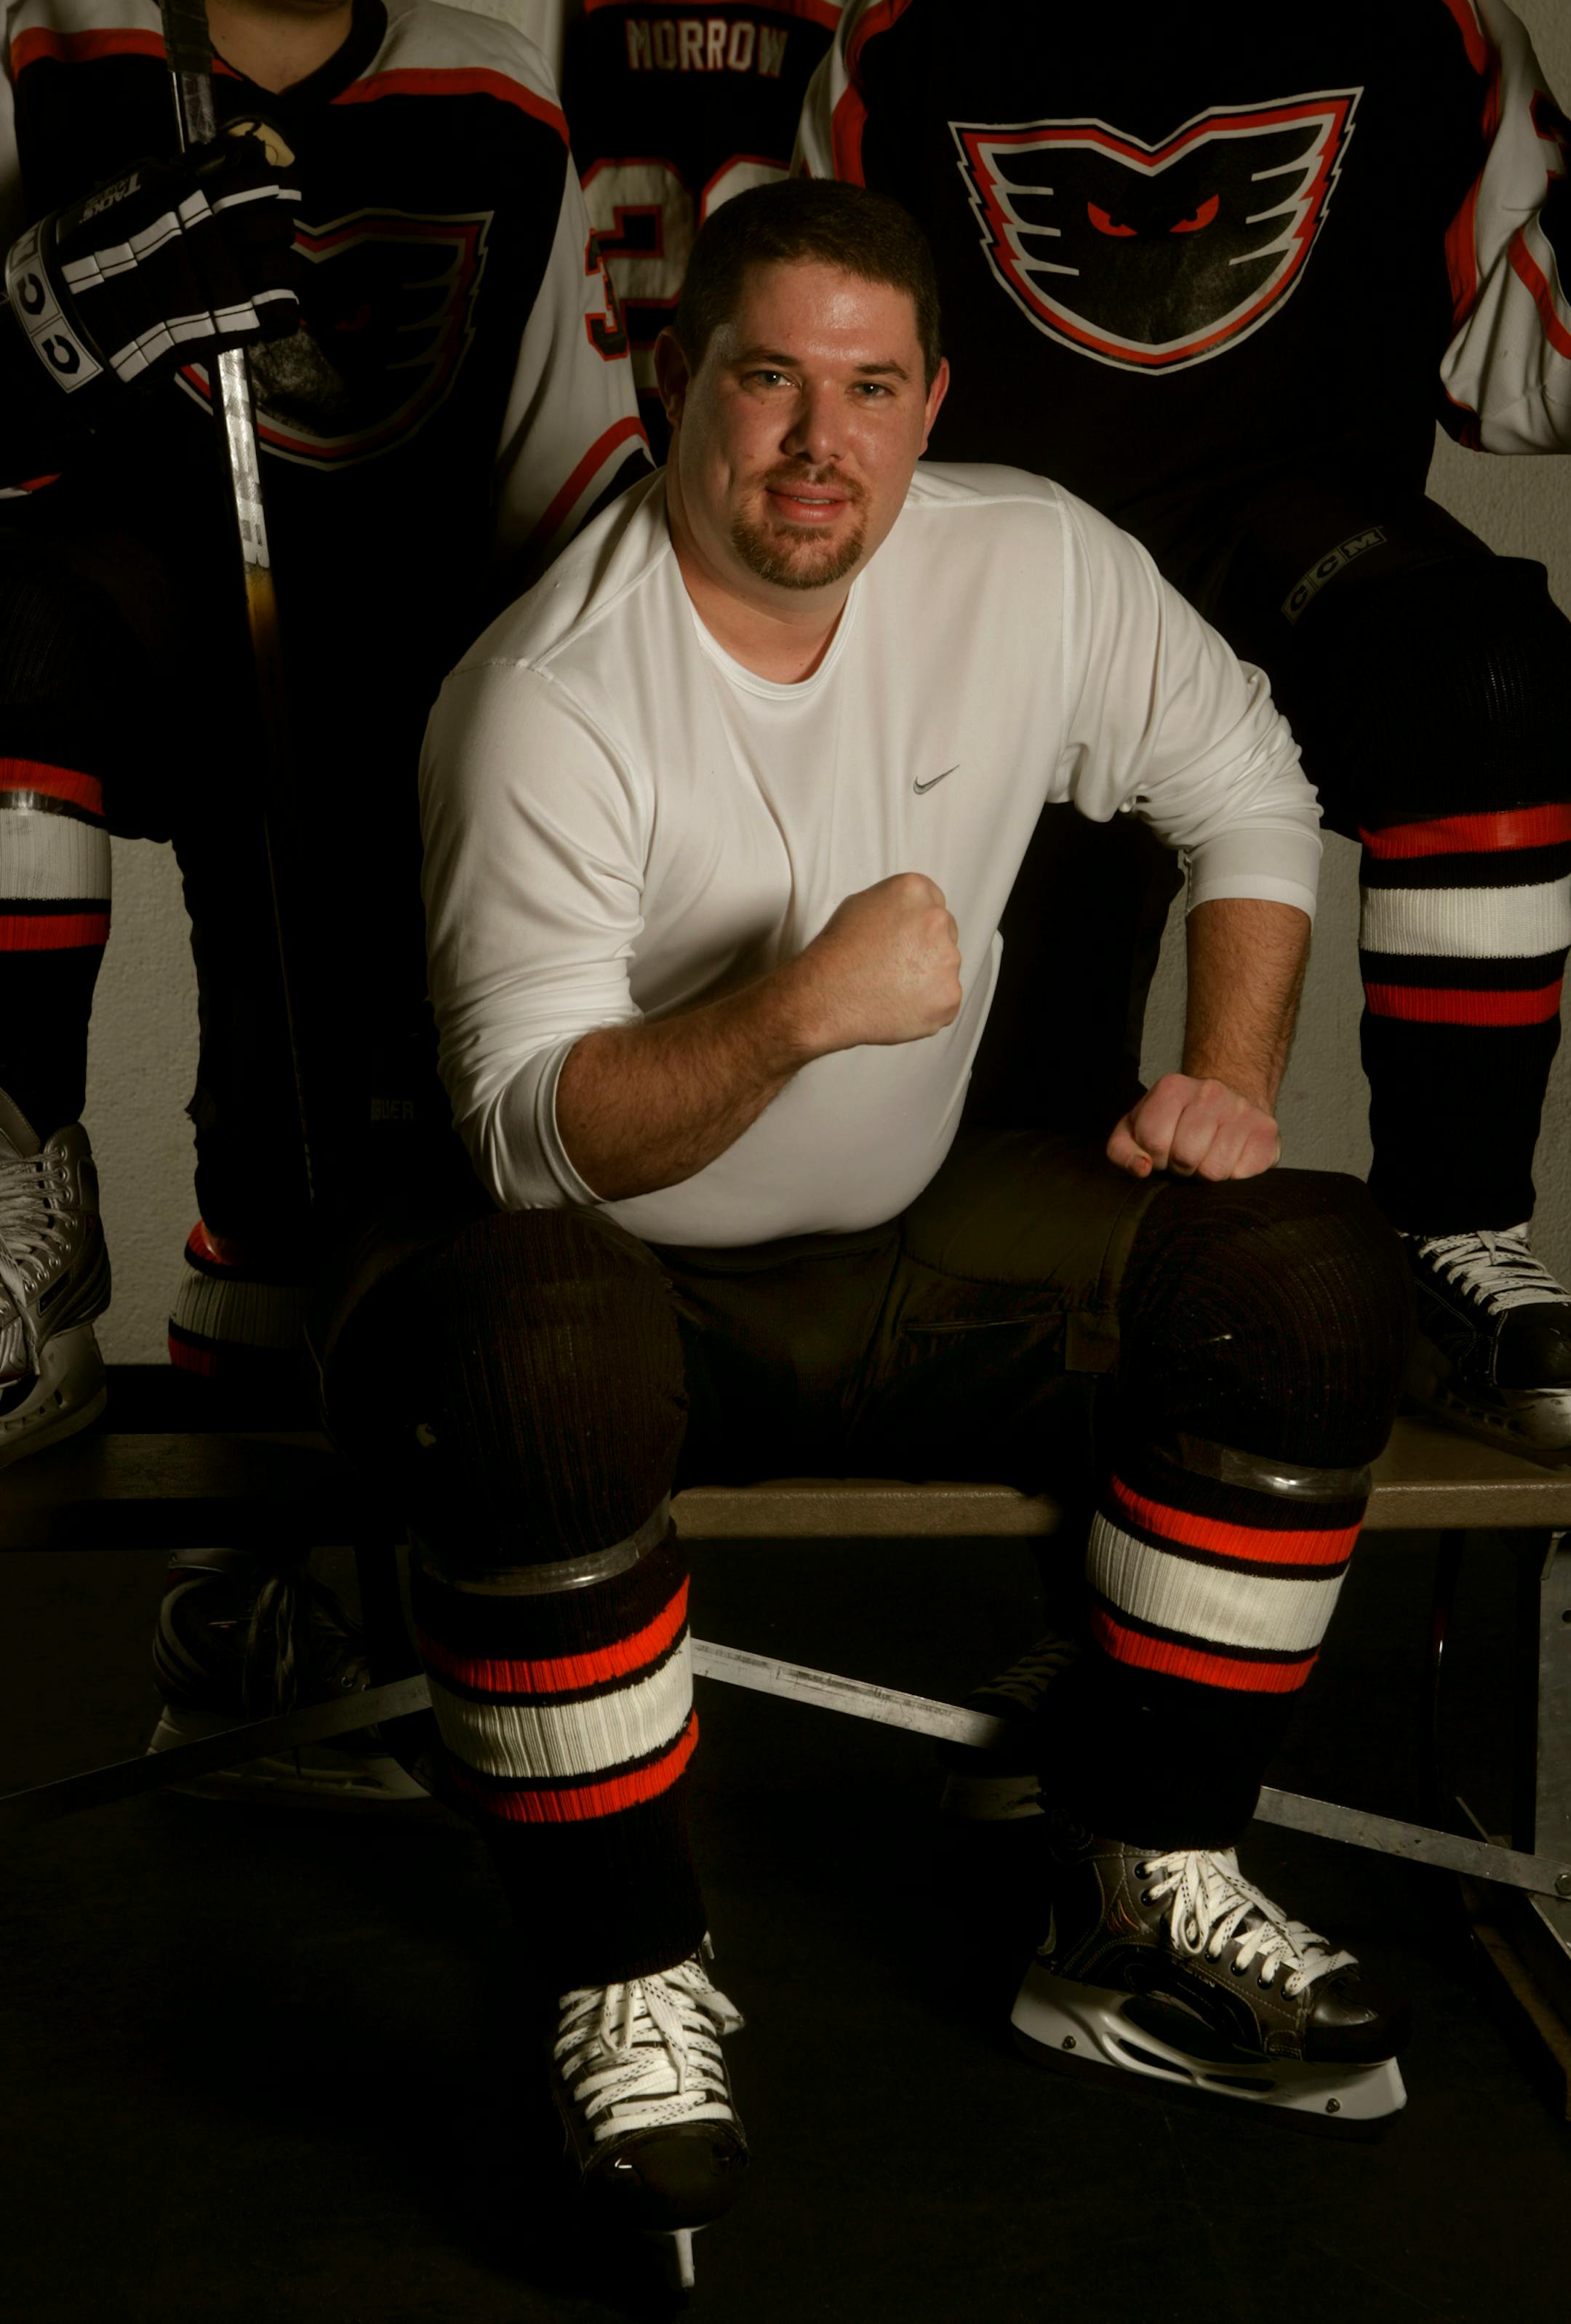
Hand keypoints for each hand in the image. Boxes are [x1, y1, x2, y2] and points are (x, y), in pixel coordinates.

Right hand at [4, 130, 300, 412]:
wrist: (85, 305)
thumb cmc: (101, 243)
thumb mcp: (137, 190)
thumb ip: (185, 175)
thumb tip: (229, 158)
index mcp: (198, 195)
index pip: (263, 180)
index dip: (276, 186)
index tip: (274, 192)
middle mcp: (223, 233)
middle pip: (282, 223)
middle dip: (277, 229)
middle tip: (264, 239)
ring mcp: (234, 280)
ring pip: (289, 268)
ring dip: (281, 272)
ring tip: (264, 277)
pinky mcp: (238, 323)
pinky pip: (285, 312)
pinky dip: (281, 311)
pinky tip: (265, 310)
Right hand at [788, 872, 962, 1054]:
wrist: (824, 996)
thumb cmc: (836, 952)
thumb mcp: (860, 904)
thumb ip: (895, 904)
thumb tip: (911, 914)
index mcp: (915, 891)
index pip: (934, 904)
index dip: (916, 926)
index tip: (902, 942)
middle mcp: (937, 920)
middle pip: (945, 935)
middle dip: (926, 950)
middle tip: (894, 967)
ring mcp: (947, 960)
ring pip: (946, 969)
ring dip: (928, 979)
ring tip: (892, 988)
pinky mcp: (949, 996)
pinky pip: (945, 1001)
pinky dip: (928, 1007)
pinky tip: (899, 1005)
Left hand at [1107, 1072, 1281, 1181]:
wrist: (1230, 1104)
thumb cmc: (1176, 1124)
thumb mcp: (1137, 1130)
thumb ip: (1122, 1151)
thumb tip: (1142, 1169)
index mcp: (1172, 1088)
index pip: (1153, 1141)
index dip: (1155, 1157)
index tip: (1164, 1151)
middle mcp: (1210, 1092)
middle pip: (1185, 1156)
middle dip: (1181, 1167)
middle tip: (1188, 1156)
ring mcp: (1242, 1110)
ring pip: (1213, 1171)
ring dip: (1206, 1174)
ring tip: (1208, 1157)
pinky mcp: (1266, 1132)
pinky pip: (1241, 1175)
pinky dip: (1233, 1177)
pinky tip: (1231, 1159)